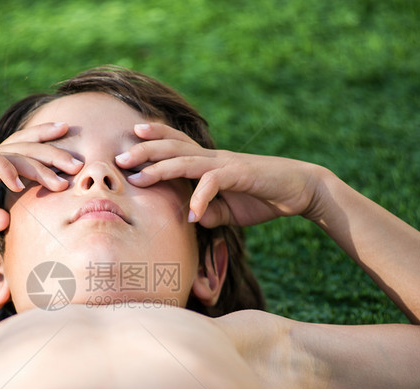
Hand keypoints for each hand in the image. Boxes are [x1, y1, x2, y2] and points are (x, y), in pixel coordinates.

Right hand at [0, 122, 82, 232]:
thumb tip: (8, 223)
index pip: (27, 153)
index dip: (51, 150)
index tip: (76, 159)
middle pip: (30, 148)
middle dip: (56, 155)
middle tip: (81, 165)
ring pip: (16, 153)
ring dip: (40, 166)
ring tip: (61, 182)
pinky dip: (7, 170)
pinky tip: (20, 184)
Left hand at [117, 123, 329, 226]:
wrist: (300, 189)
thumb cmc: (261, 197)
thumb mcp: (228, 210)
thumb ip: (208, 212)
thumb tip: (190, 219)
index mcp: (209, 162)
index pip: (176, 144)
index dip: (154, 137)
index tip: (130, 138)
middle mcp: (213, 158)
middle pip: (173, 147)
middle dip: (145, 150)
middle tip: (120, 157)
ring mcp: (226, 164)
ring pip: (187, 160)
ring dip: (161, 168)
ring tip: (140, 178)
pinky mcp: (240, 175)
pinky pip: (214, 183)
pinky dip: (200, 200)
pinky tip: (191, 215)